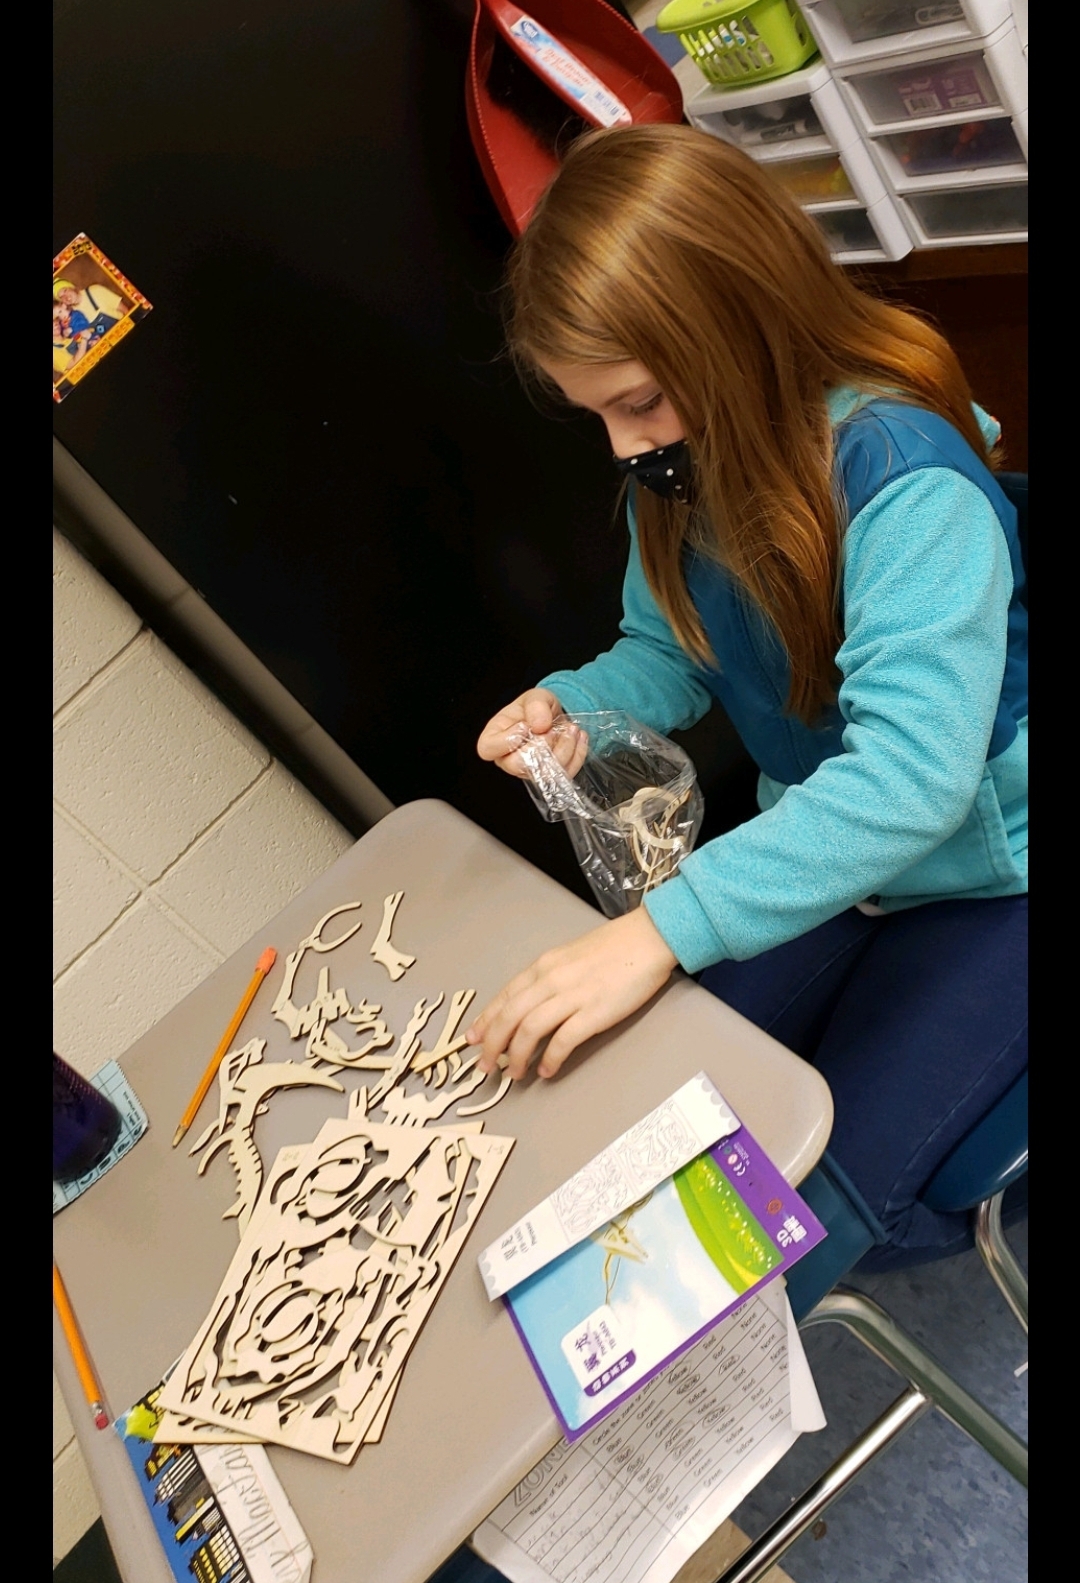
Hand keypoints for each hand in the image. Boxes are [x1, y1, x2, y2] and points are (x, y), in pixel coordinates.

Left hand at [465, 907, 678, 1080]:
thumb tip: (530, 1004)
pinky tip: (547, 1070)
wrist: (647, 939)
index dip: (485, 1020)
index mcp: (543, 966)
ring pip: (529, 1030)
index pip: (504, 997)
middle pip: (509, 1016)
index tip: (473, 1039)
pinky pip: (563, 1040)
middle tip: (485, 1067)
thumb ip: (548, 978)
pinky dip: (550, 1058)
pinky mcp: (594, 1012)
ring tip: (514, 1074)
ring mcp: (572, 996)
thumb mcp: (568, 957)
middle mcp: (550, 980)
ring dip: (516, 1056)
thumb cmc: (612, 948)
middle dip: (492, 1045)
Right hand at [476, 688, 587, 779]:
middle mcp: (507, 759)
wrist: (556, 718)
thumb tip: (539, 725)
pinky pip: (565, 773)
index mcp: (494, 737)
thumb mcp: (535, 696)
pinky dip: (577, 754)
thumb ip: (535, 705)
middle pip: (518, 765)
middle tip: (553, 729)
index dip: (508, 739)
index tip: (526, 725)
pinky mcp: (549, 776)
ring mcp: (528, 771)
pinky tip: (579, 737)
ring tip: (571, 729)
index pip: (488, 748)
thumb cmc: (537, 709)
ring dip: (564, 748)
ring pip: (544, 772)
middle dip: (542, 745)